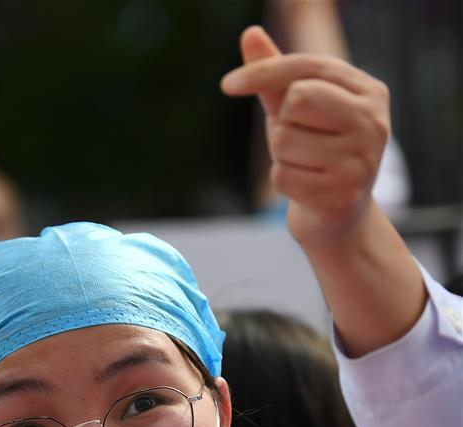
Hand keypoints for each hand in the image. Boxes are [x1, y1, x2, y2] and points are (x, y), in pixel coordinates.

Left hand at [221, 27, 389, 247]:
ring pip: (283, 141)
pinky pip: (281, 177)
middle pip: (295, 100)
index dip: (262, 73)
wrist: (336, 216)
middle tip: (297, 139)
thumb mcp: (297, 109)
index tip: (228, 85)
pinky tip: (304, 188)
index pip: (305, 69)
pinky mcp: (343, 196)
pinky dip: (282, 181)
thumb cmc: (316, 150)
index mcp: (369, 90)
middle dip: (281, 121)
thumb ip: (276, 74)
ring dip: (280, 155)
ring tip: (304, 165)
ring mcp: (362, 161)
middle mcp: (373, 122)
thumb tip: (250, 34)